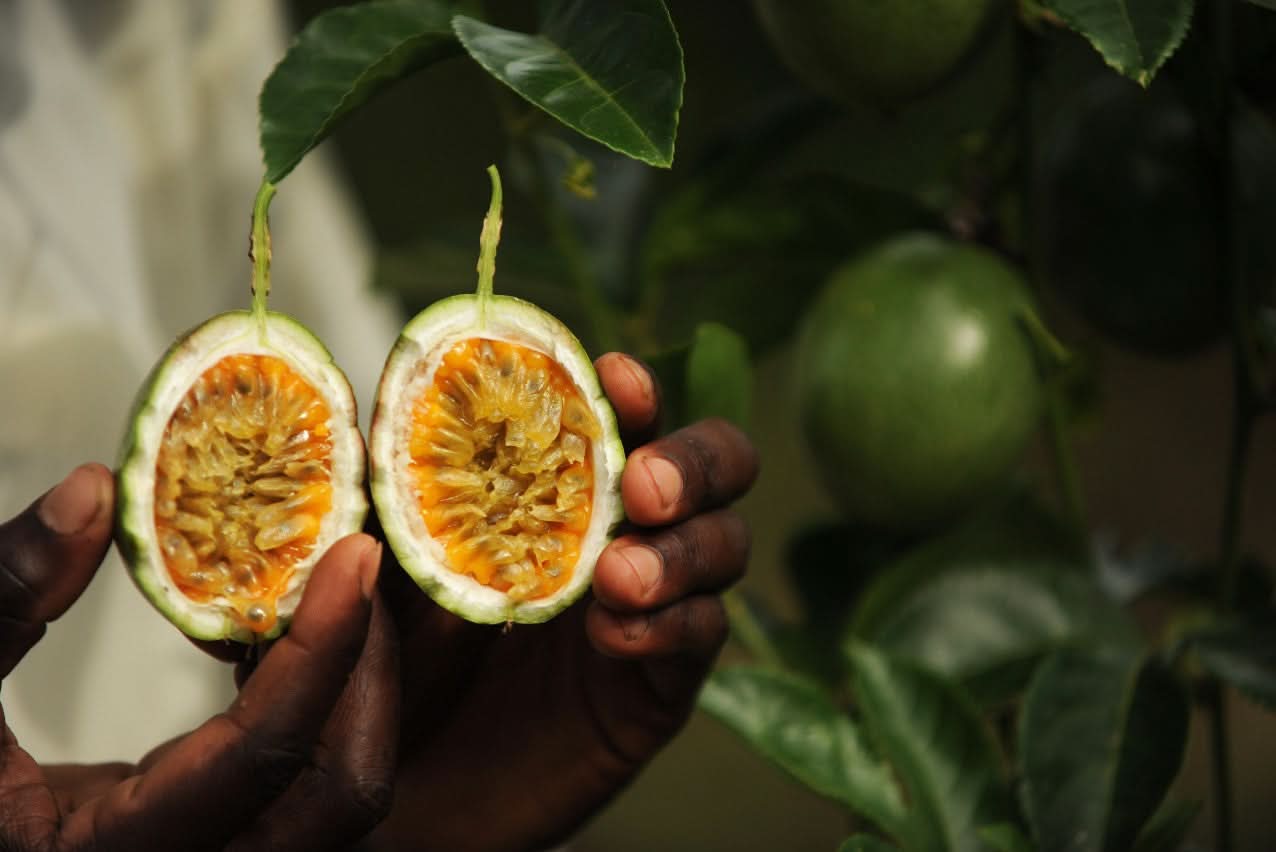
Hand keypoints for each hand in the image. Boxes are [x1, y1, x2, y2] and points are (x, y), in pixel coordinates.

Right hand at [0, 465, 397, 851]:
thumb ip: (4, 593)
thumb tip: (96, 490)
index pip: (264, 754)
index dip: (322, 649)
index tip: (354, 554)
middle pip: (346, 787)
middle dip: (369, 667)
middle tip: (359, 564)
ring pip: (344, 788)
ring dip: (358, 681)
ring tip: (338, 582)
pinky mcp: (217, 833)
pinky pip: (310, 776)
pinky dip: (322, 697)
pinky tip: (288, 626)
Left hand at [372, 353, 758, 851]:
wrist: (409, 799)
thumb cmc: (396, 672)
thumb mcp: (386, 576)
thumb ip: (399, 505)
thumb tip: (382, 411)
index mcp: (566, 492)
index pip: (625, 419)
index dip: (634, 391)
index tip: (616, 378)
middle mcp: (626, 534)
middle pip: (715, 464)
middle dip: (693, 462)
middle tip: (643, 488)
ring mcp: (656, 605)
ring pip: (726, 543)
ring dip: (683, 549)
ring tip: (617, 577)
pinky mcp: (664, 680)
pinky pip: (705, 634)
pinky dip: (671, 624)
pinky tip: (614, 635)